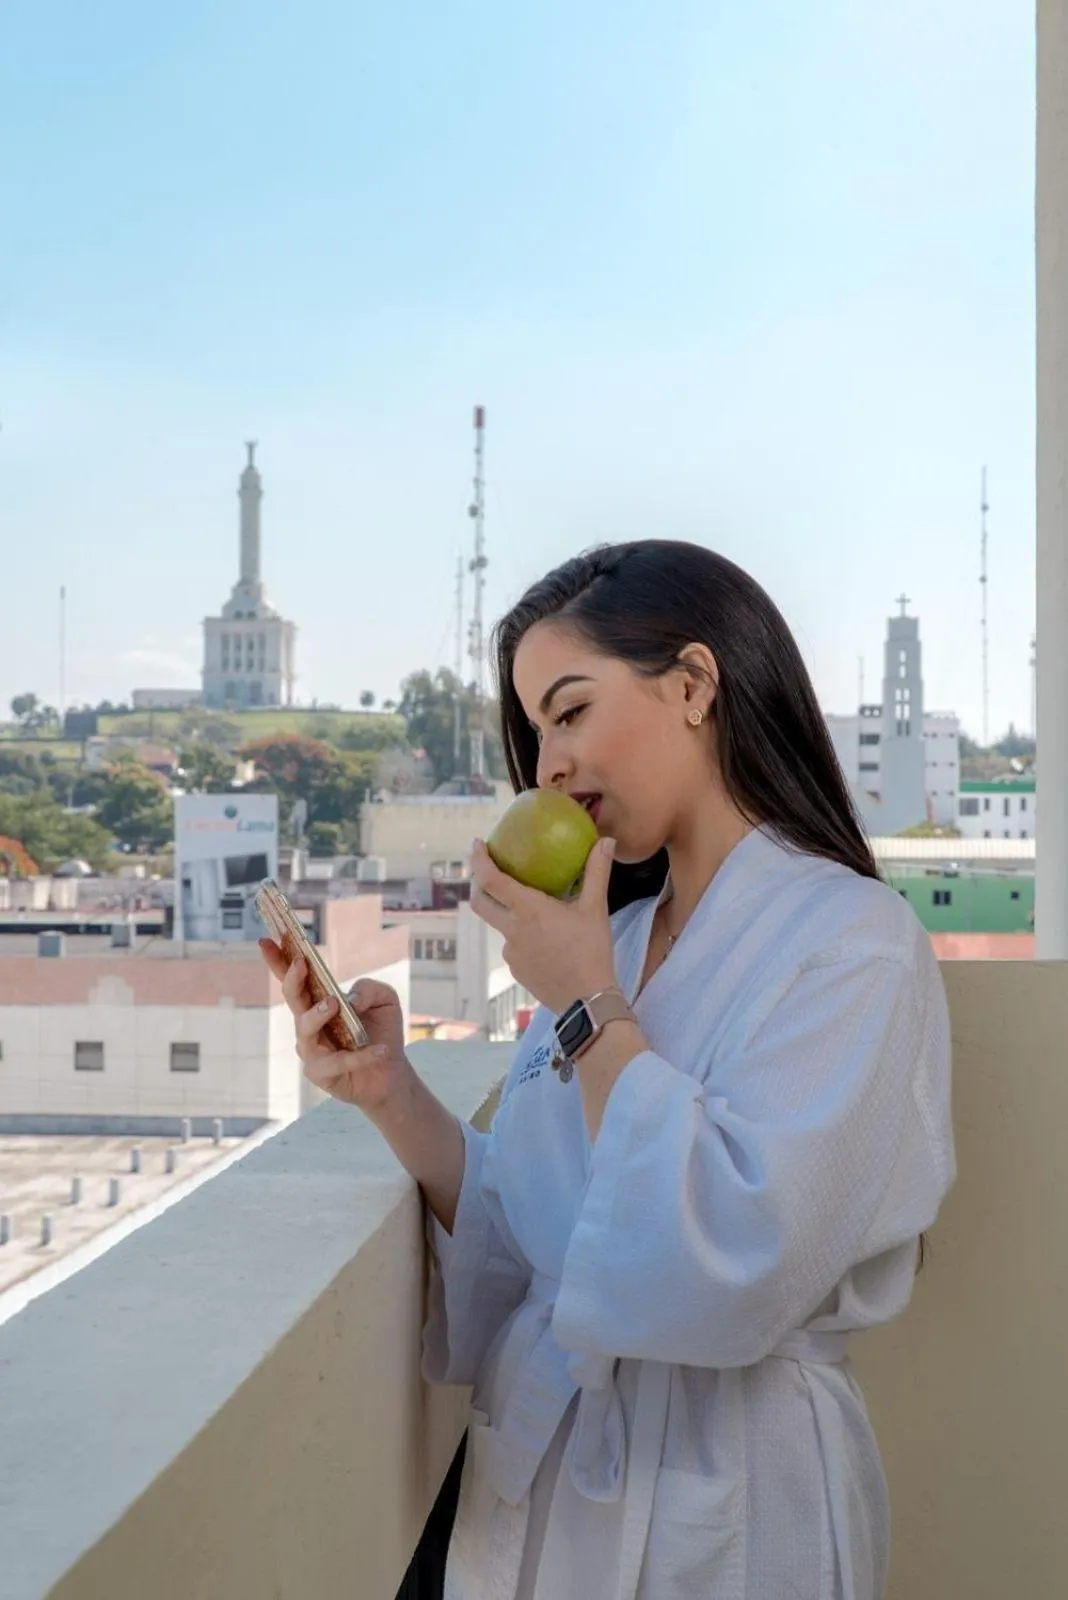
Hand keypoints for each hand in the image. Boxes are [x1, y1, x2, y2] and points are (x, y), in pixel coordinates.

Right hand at [259, 941, 412, 1115]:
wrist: (391, 1073)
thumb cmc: (382, 1031)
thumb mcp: (386, 1000)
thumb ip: (370, 989)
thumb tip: (349, 1000)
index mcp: (318, 1000)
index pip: (293, 978)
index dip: (277, 960)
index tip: (265, 940)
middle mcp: (308, 1023)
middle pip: (292, 999)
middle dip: (292, 980)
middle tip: (300, 965)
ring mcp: (311, 1049)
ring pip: (305, 1030)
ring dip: (317, 1014)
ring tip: (334, 1003)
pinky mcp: (320, 1073)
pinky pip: (337, 1062)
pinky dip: (359, 1056)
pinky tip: (380, 1050)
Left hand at [469, 835, 617, 1014]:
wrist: (587, 1000)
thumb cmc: (592, 951)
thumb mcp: (596, 909)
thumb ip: (597, 872)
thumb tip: (606, 841)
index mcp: (528, 910)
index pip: (491, 880)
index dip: (479, 860)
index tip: (477, 844)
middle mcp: (512, 930)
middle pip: (480, 903)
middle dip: (478, 884)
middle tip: (488, 872)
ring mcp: (511, 953)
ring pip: (500, 926)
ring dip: (508, 913)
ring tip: (534, 912)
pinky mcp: (516, 970)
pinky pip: (513, 946)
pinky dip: (522, 937)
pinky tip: (544, 940)